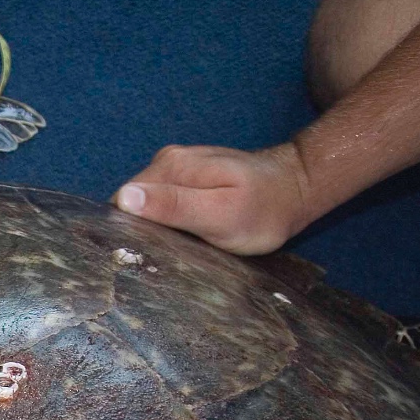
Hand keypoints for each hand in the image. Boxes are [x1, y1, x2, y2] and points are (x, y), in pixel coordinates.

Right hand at [114, 142, 314, 254]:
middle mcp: (167, 161)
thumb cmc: (263, 210)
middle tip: (160, 258)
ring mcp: (177, 167)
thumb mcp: (219, 215)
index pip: (123, 201)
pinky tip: (179, 237)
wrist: (297, 188)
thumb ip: (174, 206)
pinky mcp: (186, 177)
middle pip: (131, 202)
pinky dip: (164, 221)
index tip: (140, 256)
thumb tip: (124, 199)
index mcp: (171, 167)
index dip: (125, 231)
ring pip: (145, 203)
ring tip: (170, 251)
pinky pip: (161, 201)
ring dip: (151, 228)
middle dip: (137, 230)